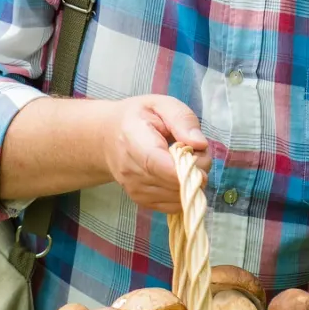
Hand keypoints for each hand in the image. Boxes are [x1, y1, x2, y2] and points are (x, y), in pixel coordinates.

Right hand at [103, 95, 210, 213]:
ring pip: (177, 196)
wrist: (108, 137)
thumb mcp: (161, 104)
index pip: (156, 164)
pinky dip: (184, 191)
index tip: (200, 160)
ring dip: (192, 181)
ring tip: (186, 160)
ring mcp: (134, 189)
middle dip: (196, 170)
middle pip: (172, 182)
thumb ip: (182, 119)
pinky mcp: (142, 201)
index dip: (183, 168)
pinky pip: (174, 205)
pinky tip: (179, 174)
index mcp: (133, 139)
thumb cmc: (139, 117)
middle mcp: (130, 170)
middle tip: (197, 151)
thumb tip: (199, 144)